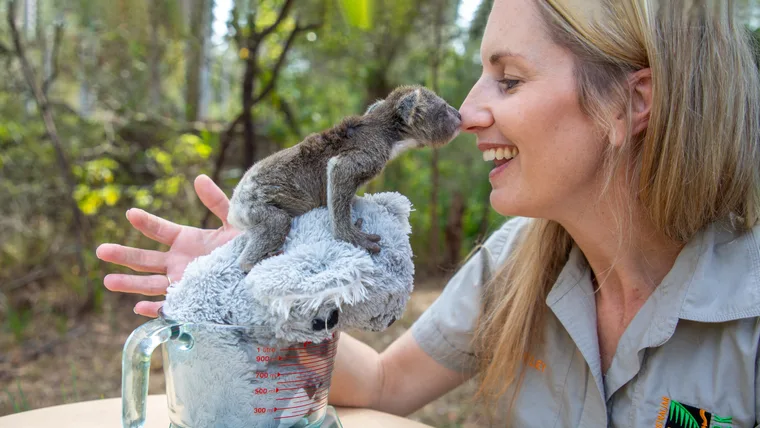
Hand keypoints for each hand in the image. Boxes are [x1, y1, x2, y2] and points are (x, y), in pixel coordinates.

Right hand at [96, 174, 240, 316]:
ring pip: (149, 283)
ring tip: (107, 280)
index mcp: (186, 240)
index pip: (159, 230)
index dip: (146, 222)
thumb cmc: (247, 247)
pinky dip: (153, 309)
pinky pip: (168, 308)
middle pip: (145, 259)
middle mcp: (179, 262)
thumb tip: (199, 178)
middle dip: (123, 255)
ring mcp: (181, 283)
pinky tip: (138, 307)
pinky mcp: (189, 302)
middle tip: (101, 251)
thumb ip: (217, 202)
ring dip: (129, 283)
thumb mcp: (233, 222)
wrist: (262, 272)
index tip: (131, 213)